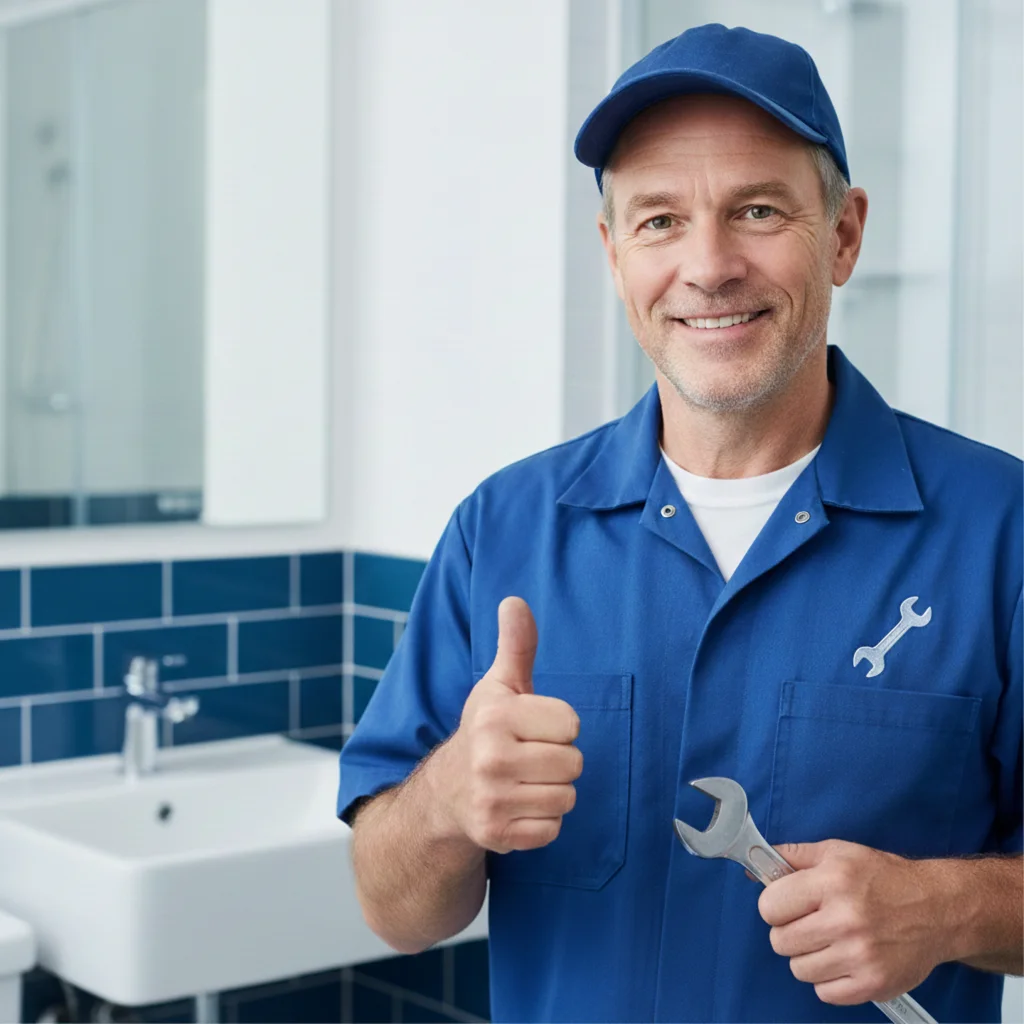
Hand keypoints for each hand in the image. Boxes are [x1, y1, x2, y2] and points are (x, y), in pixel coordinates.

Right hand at [435, 596, 581, 853]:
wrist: (446, 791)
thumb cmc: (486, 731)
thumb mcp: (499, 685)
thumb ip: (516, 645)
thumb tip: (515, 600)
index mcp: (495, 716)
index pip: (571, 724)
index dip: (558, 726)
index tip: (533, 728)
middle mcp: (490, 758)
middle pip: (574, 764)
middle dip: (558, 761)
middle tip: (529, 758)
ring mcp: (491, 799)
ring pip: (566, 798)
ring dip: (552, 792)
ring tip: (524, 782)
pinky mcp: (496, 834)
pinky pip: (552, 830)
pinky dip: (541, 822)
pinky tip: (518, 806)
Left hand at [758, 839, 947, 1005]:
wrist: (938, 909)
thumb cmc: (883, 877)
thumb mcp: (837, 852)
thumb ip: (793, 857)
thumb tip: (753, 867)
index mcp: (832, 882)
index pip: (770, 906)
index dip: (775, 905)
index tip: (788, 904)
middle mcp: (845, 919)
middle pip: (780, 941)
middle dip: (789, 931)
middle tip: (811, 922)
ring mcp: (860, 956)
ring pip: (799, 969)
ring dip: (809, 956)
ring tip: (830, 940)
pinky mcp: (874, 984)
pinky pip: (824, 993)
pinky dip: (829, 980)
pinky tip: (843, 960)